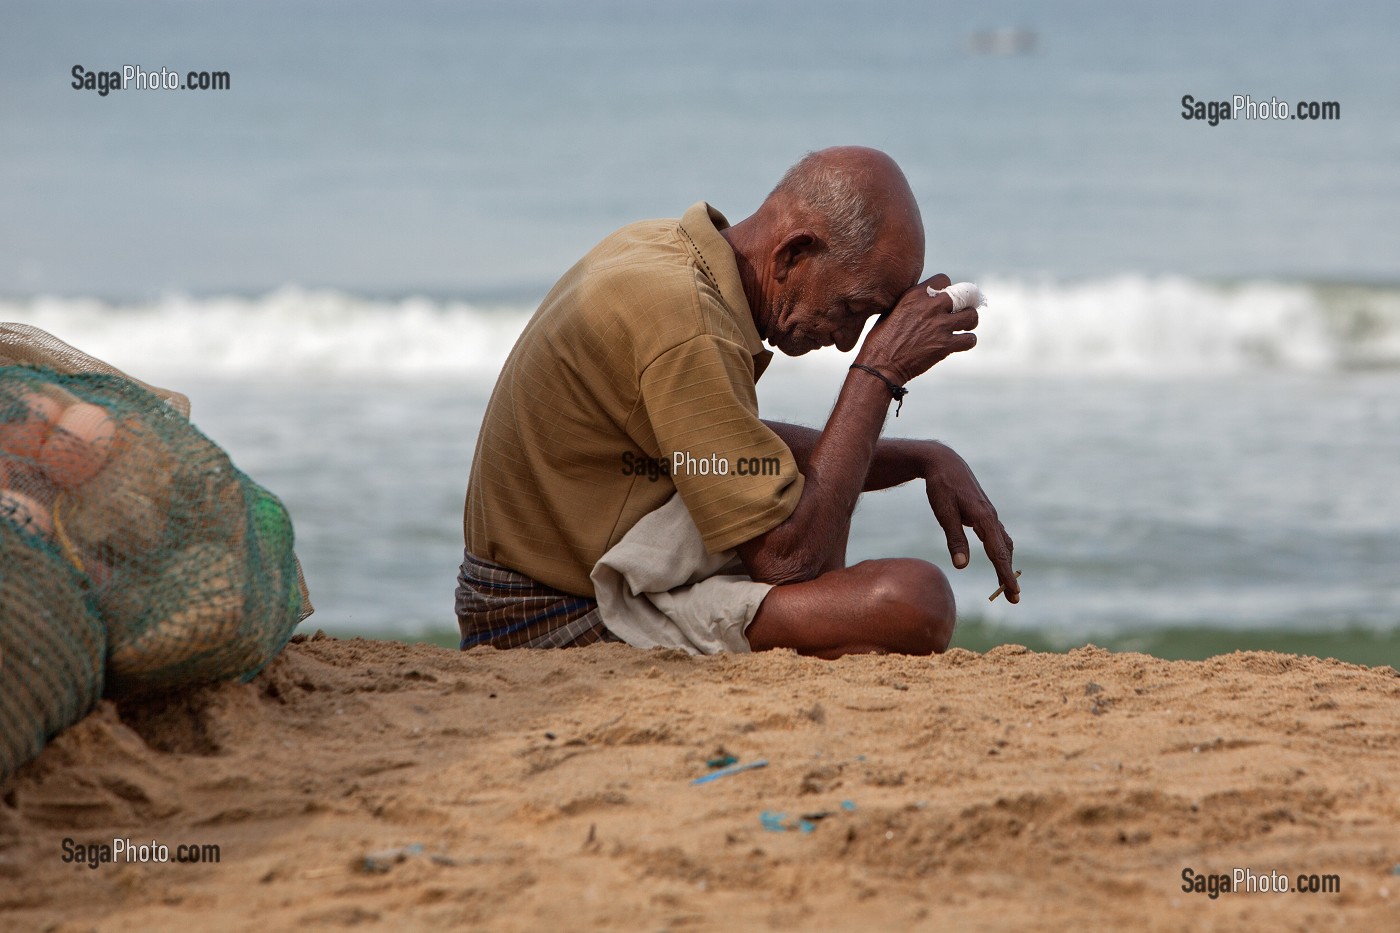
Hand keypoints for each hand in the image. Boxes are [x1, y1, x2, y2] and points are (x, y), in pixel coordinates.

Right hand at [856, 273, 978, 384]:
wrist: (880, 365)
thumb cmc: (882, 339)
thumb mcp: (891, 310)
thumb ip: (911, 301)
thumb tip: (925, 298)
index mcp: (915, 294)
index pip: (944, 279)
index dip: (946, 289)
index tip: (943, 299)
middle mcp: (930, 306)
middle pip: (964, 294)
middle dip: (965, 302)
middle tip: (962, 311)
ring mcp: (939, 326)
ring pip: (972, 316)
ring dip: (970, 322)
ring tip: (964, 327)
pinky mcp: (945, 345)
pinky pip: (970, 339)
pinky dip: (968, 342)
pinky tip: (960, 343)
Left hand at [923, 442, 1018, 602]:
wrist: (943, 462)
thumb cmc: (941, 487)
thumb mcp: (944, 513)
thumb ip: (954, 539)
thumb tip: (962, 566)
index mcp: (983, 518)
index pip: (997, 552)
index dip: (1005, 574)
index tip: (1013, 592)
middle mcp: (991, 517)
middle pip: (1004, 551)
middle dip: (1008, 575)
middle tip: (1013, 598)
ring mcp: (990, 514)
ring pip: (1003, 543)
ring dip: (1006, 563)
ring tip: (1007, 583)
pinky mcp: (985, 513)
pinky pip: (998, 535)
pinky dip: (1002, 549)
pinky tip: (1000, 557)